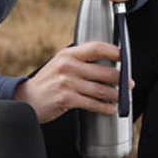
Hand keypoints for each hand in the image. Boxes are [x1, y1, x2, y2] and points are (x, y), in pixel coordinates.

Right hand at [13, 41, 134, 123]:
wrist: (27, 99)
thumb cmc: (48, 83)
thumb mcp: (60, 64)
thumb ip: (79, 61)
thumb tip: (108, 64)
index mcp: (68, 54)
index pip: (96, 48)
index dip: (114, 52)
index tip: (124, 58)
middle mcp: (68, 66)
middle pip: (104, 71)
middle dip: (121, 79)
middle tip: (130, 84)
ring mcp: (67, 83)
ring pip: (101, 90)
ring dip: (116, 95)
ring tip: (123, 98)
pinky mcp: (66, 99)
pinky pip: (93, 104)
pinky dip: (105, 107)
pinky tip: (111, 108)